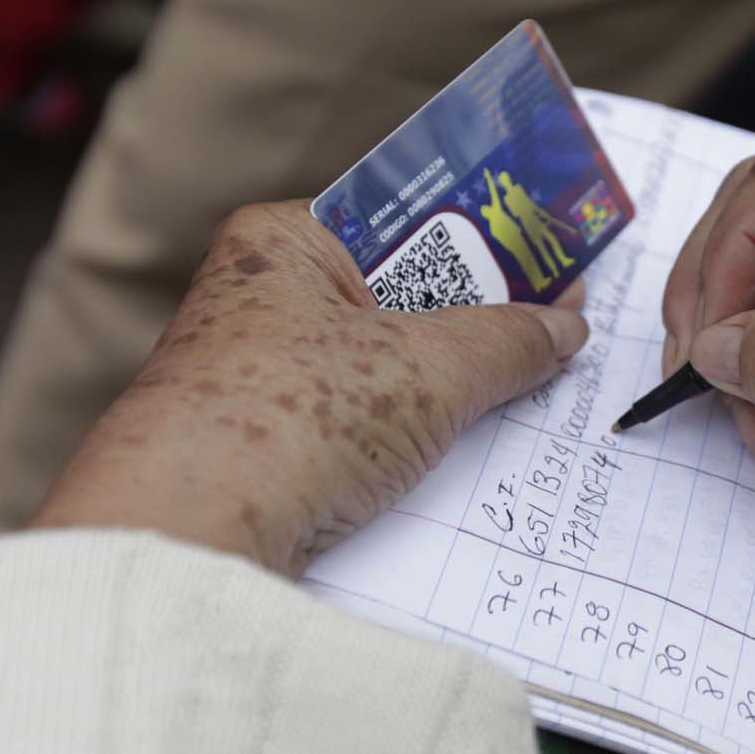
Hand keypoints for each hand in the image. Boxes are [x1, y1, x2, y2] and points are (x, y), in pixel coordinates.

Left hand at [31, 201, 587, 575]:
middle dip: (481, 315)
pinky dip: (420, 431)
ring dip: (457, 381)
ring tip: (532, 382)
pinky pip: (369, 422)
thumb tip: (564, 329)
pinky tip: (472, 442)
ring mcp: (268, 376)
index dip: (485, 234)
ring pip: (390, 365)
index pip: (405, 217)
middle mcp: (270, 300)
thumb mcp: (427, 369)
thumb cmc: (290, 418)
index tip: (551, 251)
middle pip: (403, 293)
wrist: (190, 536)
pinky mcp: (277, 447)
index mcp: (287, 243)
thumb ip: (507, 341)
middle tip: (559, 323)